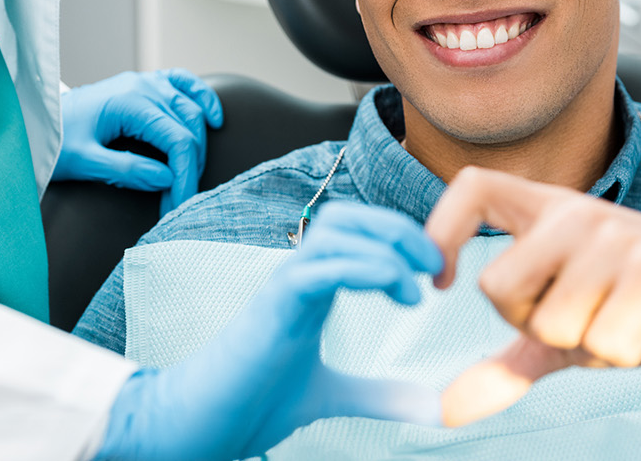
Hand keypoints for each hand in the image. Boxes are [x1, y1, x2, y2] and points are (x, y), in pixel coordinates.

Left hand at [54, 70, 223, 213]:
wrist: (34, 118)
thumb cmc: (54, 140)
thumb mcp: (84, 161)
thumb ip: (126, 170)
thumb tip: (167, 178)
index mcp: (130, 102)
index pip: (177, 140)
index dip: (185, 176)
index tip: (180, 205)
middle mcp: (143, 86)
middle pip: (189, 128)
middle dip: (190, 168)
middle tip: (177, 203)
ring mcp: (145, 82)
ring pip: (191, 110)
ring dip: (197, 146)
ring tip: (187, 178)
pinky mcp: (144, 85)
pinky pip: (184, 84)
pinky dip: (202, 99)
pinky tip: (214, 120)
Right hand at [92, 202, 445, 460]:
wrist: (204, 423)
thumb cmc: (256, 401)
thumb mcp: (335, 395)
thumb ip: (382, 395)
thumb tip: (434, 409)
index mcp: (311, 287)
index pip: (356, 232)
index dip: (400, 239)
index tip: (435, 276)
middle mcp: (297, 276)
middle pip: (348, 217)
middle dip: (399, 230)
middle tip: (436, 267)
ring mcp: (283, 286)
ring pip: (335, 231)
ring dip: (386, 246)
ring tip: (417, 285)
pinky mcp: (273, 307)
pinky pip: (318, 268)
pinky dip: (363, 268)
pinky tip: (396, 289)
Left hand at [425, 167, 640, 425]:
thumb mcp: (568, 331)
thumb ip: (508, 362)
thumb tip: (447, 409)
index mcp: (549, 211)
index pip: (473, 187)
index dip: (440, 230)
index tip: (441, 281)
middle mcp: (577, 213)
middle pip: (497, 286)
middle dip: (531, 327)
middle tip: (581, 321)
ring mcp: (616, 237)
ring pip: (550, 324)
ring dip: (585, 346)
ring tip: (623, 322)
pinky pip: (600, 341)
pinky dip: (621, 354)